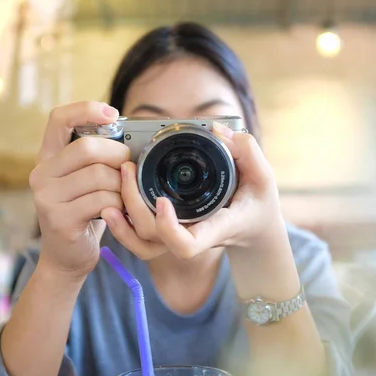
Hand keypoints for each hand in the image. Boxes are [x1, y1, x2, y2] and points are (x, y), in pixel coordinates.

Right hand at [30, 101, 129, 279]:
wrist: (66, 257)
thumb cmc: (83, 212)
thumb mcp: (83, 180)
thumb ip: (95, 158)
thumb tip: (130, 133)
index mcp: (47, 157)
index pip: (58, 118)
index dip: (86, 110)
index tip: (113, 114)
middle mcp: (41, 174)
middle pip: (87, 148)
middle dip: (117, 154)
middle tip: (129, 166)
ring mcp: (47, 197)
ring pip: (99, 176)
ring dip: (121, 186)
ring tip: (124, 195)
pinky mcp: (60, 219)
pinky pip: (102, 201)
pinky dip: (119, 205)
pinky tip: (119, 212)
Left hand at [101, 121, 285, 259]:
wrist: (254, 228)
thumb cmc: (258, 204)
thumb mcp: (263, 177)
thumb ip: (247, 151)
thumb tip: (217, 130)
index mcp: (215, 228)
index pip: (187, 244)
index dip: (169, 228)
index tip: (163, 201)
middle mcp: (192, 237)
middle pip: (153, 237)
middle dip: (133, 206)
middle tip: (127, 169)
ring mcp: (177, 237)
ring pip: (141, 243)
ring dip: (122, 219)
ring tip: (115, 183)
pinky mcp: (168, 232)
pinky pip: (139, 238)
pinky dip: (122, 224)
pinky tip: (111, 200)